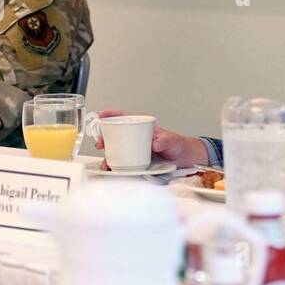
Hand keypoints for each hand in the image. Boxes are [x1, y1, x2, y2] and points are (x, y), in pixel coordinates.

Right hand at [92, 108, 208, 169]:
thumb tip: (154, 144)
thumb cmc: (177, 145)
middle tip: (100, 142)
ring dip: (108, 154)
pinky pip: (122, 162)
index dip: (111, 115)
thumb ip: (164, 141)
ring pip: (116, 149)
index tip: (101, 116)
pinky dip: (115, 166)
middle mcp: (135, 137)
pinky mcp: (135, 161)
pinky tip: (112, 169)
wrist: (183, 159)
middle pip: (115, 134)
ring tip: (105, 161)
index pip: (123, 117)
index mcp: (141, 127)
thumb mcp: (171, 140)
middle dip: (104, 137)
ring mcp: (134, 149)